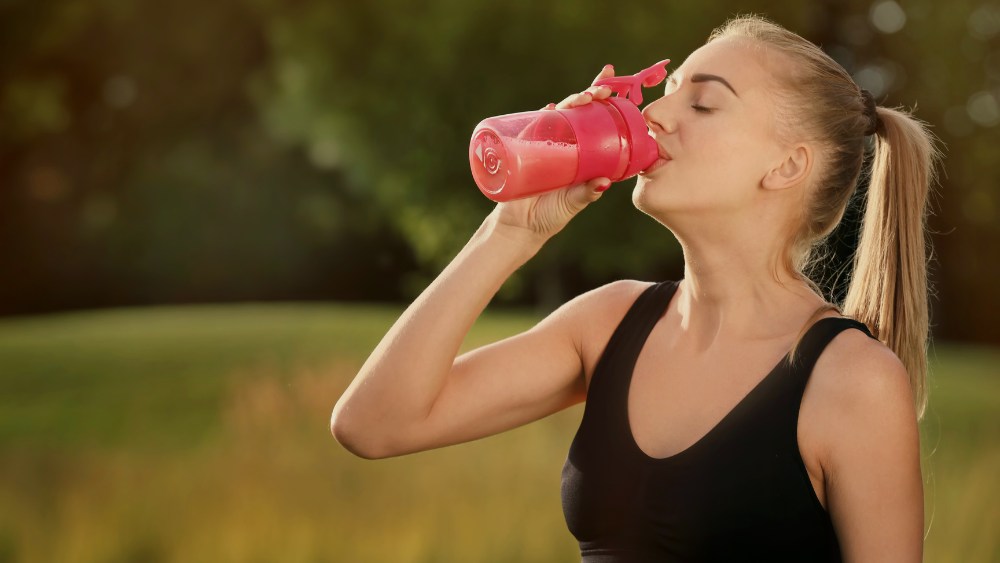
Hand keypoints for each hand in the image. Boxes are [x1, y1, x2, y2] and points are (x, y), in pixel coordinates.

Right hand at [489, 64, 616, 245]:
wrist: (521, 226)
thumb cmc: (551, 214)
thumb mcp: (573, 203)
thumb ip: (587, 193)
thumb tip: (605, 182)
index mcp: (580, 152)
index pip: (595, 121)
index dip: (604, 102)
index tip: (616, 85)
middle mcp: (563, 143)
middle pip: (577, 110)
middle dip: (590, 94)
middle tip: (603, 90)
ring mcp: (543, 142)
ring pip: (559, 114)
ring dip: (572, 101)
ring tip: (584, 98)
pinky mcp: (524, 147)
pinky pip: (532, 126)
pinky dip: (542, 116)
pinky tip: (550, 108)